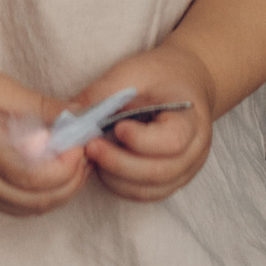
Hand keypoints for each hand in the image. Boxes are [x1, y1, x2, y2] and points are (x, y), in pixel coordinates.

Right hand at [0, 61, 88, 216]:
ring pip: (31, 210)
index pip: (35, 177)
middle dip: (72, 182)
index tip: (81, 142)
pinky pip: (18, 206)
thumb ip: (41, 106)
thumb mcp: (0, 88)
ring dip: (61, 192)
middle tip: (86, 154)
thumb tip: (81, 116)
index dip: (67, 166)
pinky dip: (43, 194)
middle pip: (38, 202)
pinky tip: (54, 171)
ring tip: (75, 163)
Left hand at [79, 46, 215, 204]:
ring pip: (150, 189)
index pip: (172, 141)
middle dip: (119, 163)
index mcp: (192, 118)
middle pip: (159, 172)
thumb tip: (70, 118)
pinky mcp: (172, 181)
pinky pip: (146, 194)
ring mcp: (186, 170)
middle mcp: (195, 150)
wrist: (184, 83)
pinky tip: (105, 166)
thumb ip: (104, 93)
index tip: (117, 127)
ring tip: (95, 155)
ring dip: (116, 177)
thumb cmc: (160, 75)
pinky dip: (121, 185)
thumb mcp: (133, 72)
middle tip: (90, 146)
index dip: (141, 140)